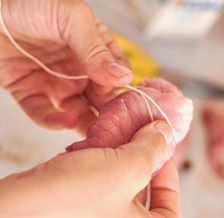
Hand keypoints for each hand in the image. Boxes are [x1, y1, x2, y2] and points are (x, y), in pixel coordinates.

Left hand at [0, 0, 132, 132]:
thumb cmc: (29, 4)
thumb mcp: (72, 19)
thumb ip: (97, 49)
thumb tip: (122, 77)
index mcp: (95, 50)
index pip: (118, 76)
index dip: (123, 90)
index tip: (127, 103)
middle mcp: (79, 70)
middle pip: (102, 99)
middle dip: (109, 114)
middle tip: (115, 126)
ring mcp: (57, 83)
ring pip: (78, 112)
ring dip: (87, 123)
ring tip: (94, 131)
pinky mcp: (31, 93)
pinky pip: (44, 113)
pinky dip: (55, 122)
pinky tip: (66, 121)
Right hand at [0, 121, 180, 217]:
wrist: (11, 216)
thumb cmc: (71, 201)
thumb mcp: (126, 167)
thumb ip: (152, 150)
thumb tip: (165, 135)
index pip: (173, 208)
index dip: (170, 175)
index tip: (161, 151)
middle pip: (145, 199)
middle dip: (141, 164)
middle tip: (137, 139)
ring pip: (119, 194)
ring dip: (117, 164)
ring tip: (111, 141)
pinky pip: (96, 196)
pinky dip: (96, 173)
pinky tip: (87, 153)